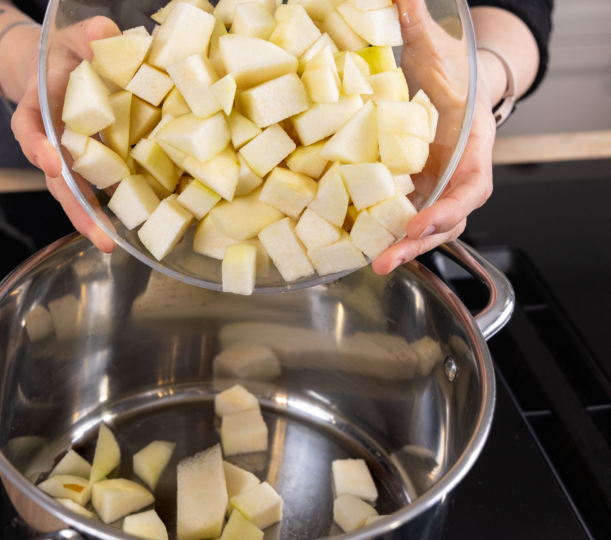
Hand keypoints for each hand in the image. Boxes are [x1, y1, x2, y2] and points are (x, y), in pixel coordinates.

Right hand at [11, 17, 119, 251]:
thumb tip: (106, 29)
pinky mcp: (95, 162)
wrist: (60, 69)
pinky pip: (102, 185)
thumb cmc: (63, 54)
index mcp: (37, 108)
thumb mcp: (72, 37)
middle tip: (96, 234)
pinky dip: (115, 204)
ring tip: (111, 242)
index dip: (37, 147)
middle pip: (56, 179)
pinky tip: (134, 222)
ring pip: (77, 191)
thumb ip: (86, 34)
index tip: (51, 161)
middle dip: (75, 207)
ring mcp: (72, 156)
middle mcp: (52, 140)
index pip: (28, 129)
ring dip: (92, 218)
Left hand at [371, 0, 496, 274]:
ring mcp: (436, 190)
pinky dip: (387, 235)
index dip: (448, 210)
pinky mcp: (415, 195)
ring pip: (425, 230)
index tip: (421, 222)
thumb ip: (419, 28)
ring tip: (373, 264)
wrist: (458, 89)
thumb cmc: (453, 73)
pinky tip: (360, 248)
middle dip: (418, 244)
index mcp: (473, 150)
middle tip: (386, 261)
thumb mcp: (438, 52)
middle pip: (445, 222)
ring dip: (402, 248)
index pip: (471, 190)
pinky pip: (405, 221)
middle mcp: (456, 178)